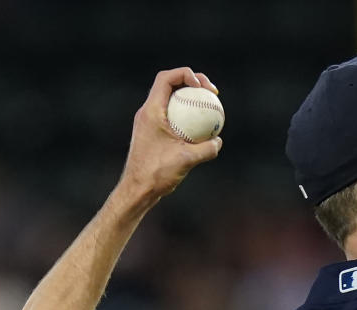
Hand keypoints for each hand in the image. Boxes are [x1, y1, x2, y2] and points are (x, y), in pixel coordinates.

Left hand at [118, 67, 222, 200]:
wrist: (138, 189)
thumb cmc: (157, 174)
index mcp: (151, 111)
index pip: (166, 78)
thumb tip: (218, 140)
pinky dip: (187, 116)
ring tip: (209, 107)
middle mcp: (148, 112)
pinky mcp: (154, 132)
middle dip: (192, 82)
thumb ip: (206, 149)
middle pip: (170, 85)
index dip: (186, 74)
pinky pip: (173, 116)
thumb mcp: (186, 161)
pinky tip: (202, 130)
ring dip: (190, 98)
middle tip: (211, 92)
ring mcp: (150, 122)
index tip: (202, 86)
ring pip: (171, 100)